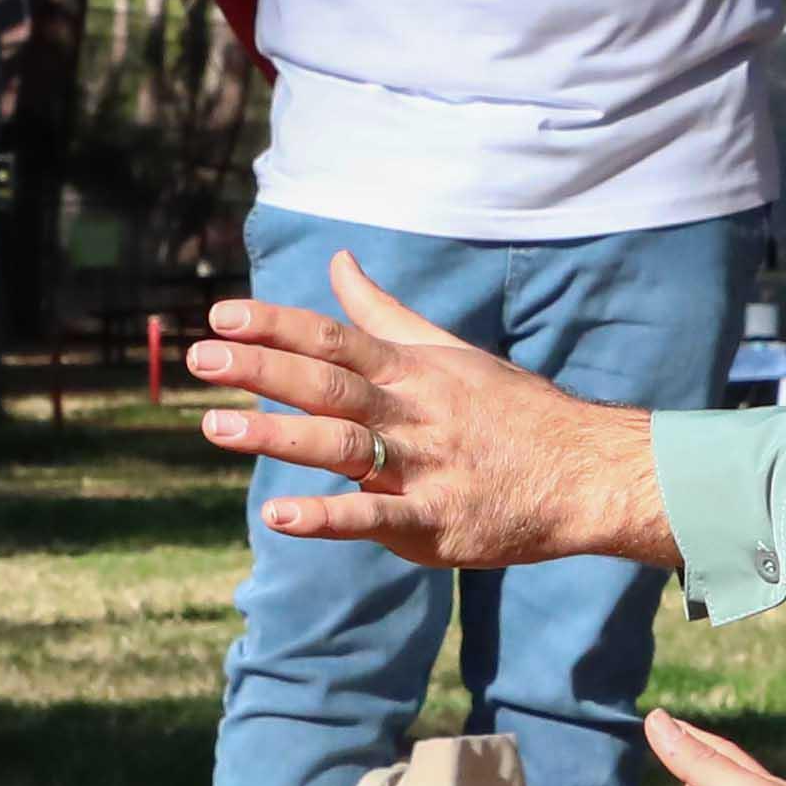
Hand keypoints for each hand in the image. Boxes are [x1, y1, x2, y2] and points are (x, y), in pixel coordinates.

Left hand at [193, 253, 680, 570]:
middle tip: (200, 358)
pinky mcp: (436, 524)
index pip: (335, 338)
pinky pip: (375, 518)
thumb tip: (339, 262)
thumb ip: (384, 313)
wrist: (585, 472)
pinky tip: (278, 515)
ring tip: (214, 427)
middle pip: (329, 384)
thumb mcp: (448, 353)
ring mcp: (424, 468)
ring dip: (276, 437)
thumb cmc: (513, 411)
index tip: (220, 315)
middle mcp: (413, 414)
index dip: (276, 325)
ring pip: (342, 446)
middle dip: (262, 369)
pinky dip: (326, 517)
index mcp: (413, 372)